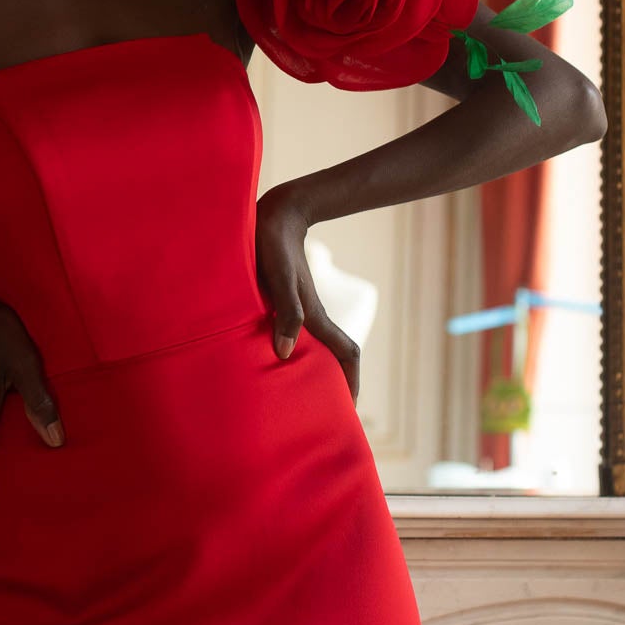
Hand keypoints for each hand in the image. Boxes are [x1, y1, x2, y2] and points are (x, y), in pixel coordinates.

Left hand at [255, 184, 360, 402]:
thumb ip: (286, 312)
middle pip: (332, 354)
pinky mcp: (283, 297)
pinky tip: (272, 355)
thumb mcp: (278, 278)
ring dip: (313, 368)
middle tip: (324, 411)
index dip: (351, 381)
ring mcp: (299, 306)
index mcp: (314, 315)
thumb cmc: (273, 245)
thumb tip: (285, 354)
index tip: (349, 409)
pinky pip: (293, 330)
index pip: (346, 353)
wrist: (275, 213)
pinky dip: (292, 349)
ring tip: (298, 393)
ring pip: (313, 344)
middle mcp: (310, 314)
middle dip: (334, 383)